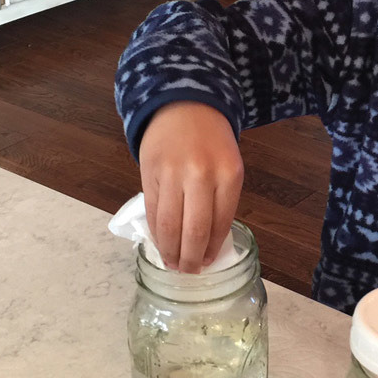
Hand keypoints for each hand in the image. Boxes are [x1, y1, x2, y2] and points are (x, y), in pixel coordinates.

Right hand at [138, 102, 243, 271]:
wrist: (183, 105)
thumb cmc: (211, 139)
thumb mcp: (229, 165)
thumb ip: (221, 199)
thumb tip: (209, 242)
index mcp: (229, 174)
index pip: (220, 223)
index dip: (212, 249)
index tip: (208, 264)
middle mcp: (201, 175)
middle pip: (194, 230)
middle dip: (191, 258)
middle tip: (190, 272)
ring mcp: (172, 174)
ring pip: (169, 225)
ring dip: (170, 251)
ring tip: (173, 264)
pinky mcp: (149, 174)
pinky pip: (153, 212)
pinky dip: (156, 233)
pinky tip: (160, 244)